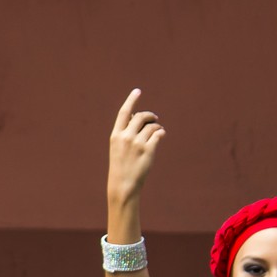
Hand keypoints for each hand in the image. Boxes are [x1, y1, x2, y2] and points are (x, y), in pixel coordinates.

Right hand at [108, 88, 164, 204]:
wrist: (123, 185)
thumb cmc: (121, 166)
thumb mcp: (118, 148)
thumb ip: (127, 132)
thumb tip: (139, 117)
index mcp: (116, 135)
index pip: (124, 112)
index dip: (131, 100)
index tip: (137, 91)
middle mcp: (126, 137)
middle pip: (141, 116)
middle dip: (150, 115)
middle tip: (155, 119)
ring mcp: (137, 143)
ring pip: (152, 126)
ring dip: (157, 126)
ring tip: (158, 131)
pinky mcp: (148, 150)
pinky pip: (159, 134)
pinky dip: (161, 133)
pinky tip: (161, 135)